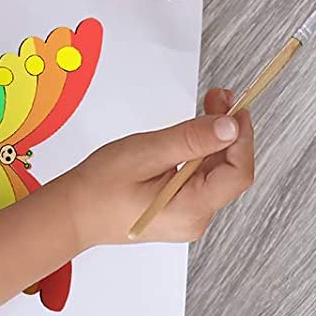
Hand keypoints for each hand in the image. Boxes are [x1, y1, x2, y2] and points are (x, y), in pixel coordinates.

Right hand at [70, 88, 254, 246]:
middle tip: (219, 97)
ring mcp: (189, 215)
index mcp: (191, 209)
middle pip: (230, 170)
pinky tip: (195, 130)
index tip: (236, 107)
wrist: (73, 212)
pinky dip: (202, 149)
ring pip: (217, 171)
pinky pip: (202, 176)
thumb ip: (191, 139)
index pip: (238, 173)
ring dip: (216, 136)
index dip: (243, 137)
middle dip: (230, 130)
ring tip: (210, 104)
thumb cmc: (100, 186)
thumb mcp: (148, 152)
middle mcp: (196, 218)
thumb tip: (230, 127)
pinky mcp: (180, 207)